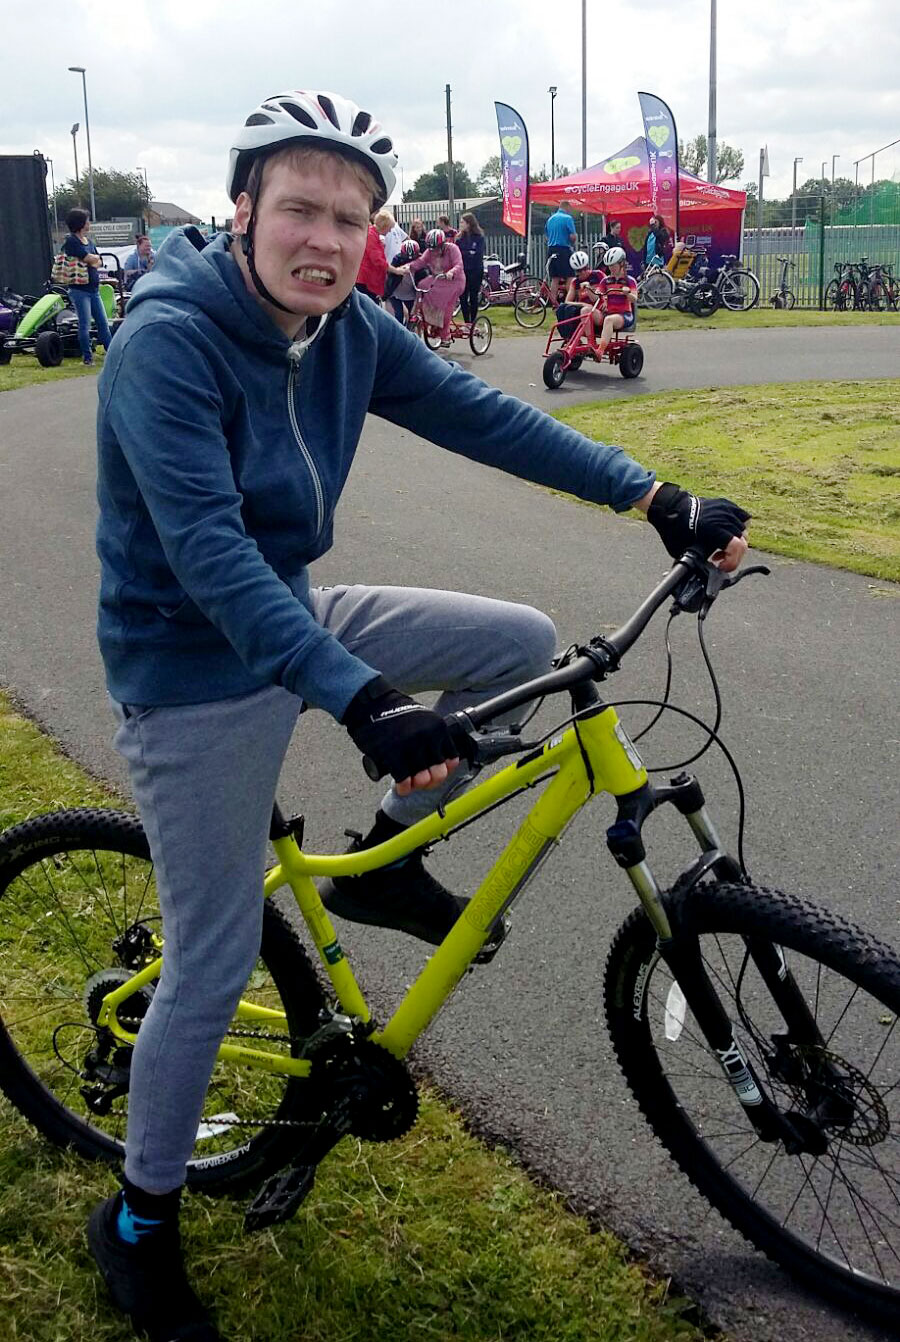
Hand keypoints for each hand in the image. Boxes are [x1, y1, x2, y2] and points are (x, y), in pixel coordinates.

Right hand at [342, 676, 459, 794]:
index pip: (451, 759)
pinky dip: (403, 788)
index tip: (434, 773)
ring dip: (416, 786)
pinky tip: (400, 788)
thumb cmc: (394, 711)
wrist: (370, 703)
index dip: (444, 770)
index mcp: (438, 728)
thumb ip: (433, 734)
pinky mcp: (393, 753)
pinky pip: (404, 779)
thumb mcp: (423, 718)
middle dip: (431, 782)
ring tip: (410, 784)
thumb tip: (442, 759)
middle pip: (439, 773)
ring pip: (422, 779)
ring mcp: (411, 746)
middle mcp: (428, 737)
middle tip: (421, 782)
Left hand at [647, 482, 749, 571]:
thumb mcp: (686, 552)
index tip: (722, 567)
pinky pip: (742, 518)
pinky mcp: (727, 504)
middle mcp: (723, 518)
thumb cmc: (675, 531)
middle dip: (733, 556)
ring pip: (744, 531)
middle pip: (742, 542)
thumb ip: (701, 560)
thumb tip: (706, 572)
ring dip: (735, 543)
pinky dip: (737, 528)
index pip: (737, 547)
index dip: (732, 562)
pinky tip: (727, 533)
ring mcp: (727, 509)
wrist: (671, 509)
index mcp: (715, 529)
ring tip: (722, 547)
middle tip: (720, 560)